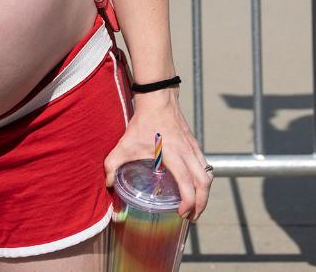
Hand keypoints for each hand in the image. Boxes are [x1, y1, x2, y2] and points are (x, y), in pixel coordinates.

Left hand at [105, 90, 211, 220]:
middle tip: (191, 217)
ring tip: (195, 205)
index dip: (188, 203)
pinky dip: (203, 179)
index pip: (188, 184)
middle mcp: (188, 153)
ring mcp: (193, 148)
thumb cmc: (142, 122)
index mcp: (173, 155)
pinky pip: (204, 165)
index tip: (181, 214)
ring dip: (204, 193)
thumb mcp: (124, 144)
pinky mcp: (194, 144)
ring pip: (208, 175)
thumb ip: (112, 165)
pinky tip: (193, 185)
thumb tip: (108, 184)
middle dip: (201, 204)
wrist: (158, 98)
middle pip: (204, 183)